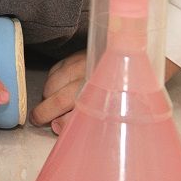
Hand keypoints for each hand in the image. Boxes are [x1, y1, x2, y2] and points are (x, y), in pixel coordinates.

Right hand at [30, 53, 180, 134]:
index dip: (58, 119)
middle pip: (59, 96)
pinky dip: (52, 78)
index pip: (74, 109)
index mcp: (104, 93)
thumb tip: (62, 125)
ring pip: (55, 80)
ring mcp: (84, 63)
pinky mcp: (81, 53)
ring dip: (47, 93)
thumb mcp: (123, 108)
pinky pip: (58, 67)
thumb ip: (92, 118)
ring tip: (47, 103)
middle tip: (36, 118)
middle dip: (45, 109)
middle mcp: (90, 77)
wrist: (144, 58)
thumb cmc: (137, 88)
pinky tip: (53, 86)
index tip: (51, 126)